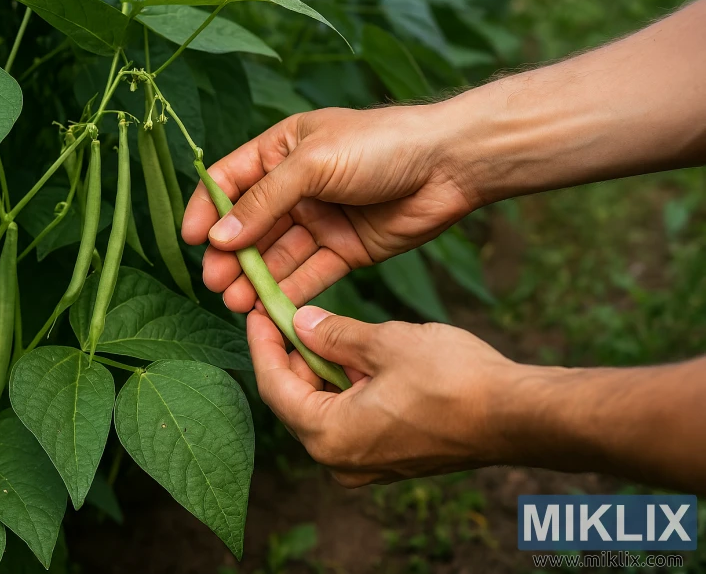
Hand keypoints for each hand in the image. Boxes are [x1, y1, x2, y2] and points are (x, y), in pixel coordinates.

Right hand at [182, 106, 474, 311]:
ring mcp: (321, 220)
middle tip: (215, 282)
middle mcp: (297, 187)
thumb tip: (218, 237)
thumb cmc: (380, 145)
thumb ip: (264, 202)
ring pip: (278, 255)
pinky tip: (269, 308)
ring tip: (234, 302)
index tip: (189, 240)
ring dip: (255, 278)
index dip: (206, 210)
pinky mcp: (345, 249)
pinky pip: (310, 273)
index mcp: (282, 150)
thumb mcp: (312, 164)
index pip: (229, 181)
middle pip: (251, 225)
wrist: (449, 165)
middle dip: (230, 254)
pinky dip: (289, 291)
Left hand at [247, 306, 514, 486]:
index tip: (258, 311)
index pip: (275, 386)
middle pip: (297, 400)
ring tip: (328, 328)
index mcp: (329, 436)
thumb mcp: (384, 343)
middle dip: (294, 356)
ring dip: (323, 370)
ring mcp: (367, 465)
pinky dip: (347, 388)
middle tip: (292, 313)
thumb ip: (333, 335)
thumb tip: (300, 323)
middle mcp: (341, 461)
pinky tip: (359, 356)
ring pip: (325, 409)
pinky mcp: (391, 459)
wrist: (517, 415)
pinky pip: (352, 420)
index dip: (263, 344)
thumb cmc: (453, 380)